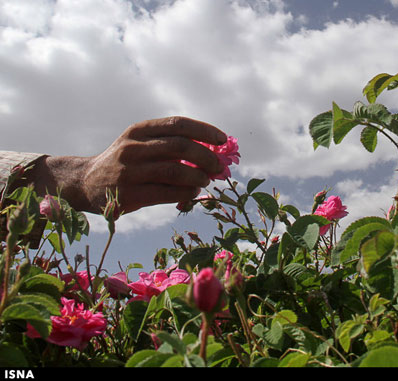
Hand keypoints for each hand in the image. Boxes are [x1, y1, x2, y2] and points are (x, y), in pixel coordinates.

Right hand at [27, 116, 226, 214]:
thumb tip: (211, 151)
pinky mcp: (128, 195)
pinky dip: (186, 193)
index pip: (178, 124)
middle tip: (218, 166)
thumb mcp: (139, 143)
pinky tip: (193, 193)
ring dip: (198, 177)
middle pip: (180, 147)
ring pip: (175, 171)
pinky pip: (166, 193)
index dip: (204, 130)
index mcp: (138, 130)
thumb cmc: (124, 162)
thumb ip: (168, 144)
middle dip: (206, 156)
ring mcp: (129, 171)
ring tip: (206, 180)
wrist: (85, 182)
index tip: (222, 139)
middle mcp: (133, 147)